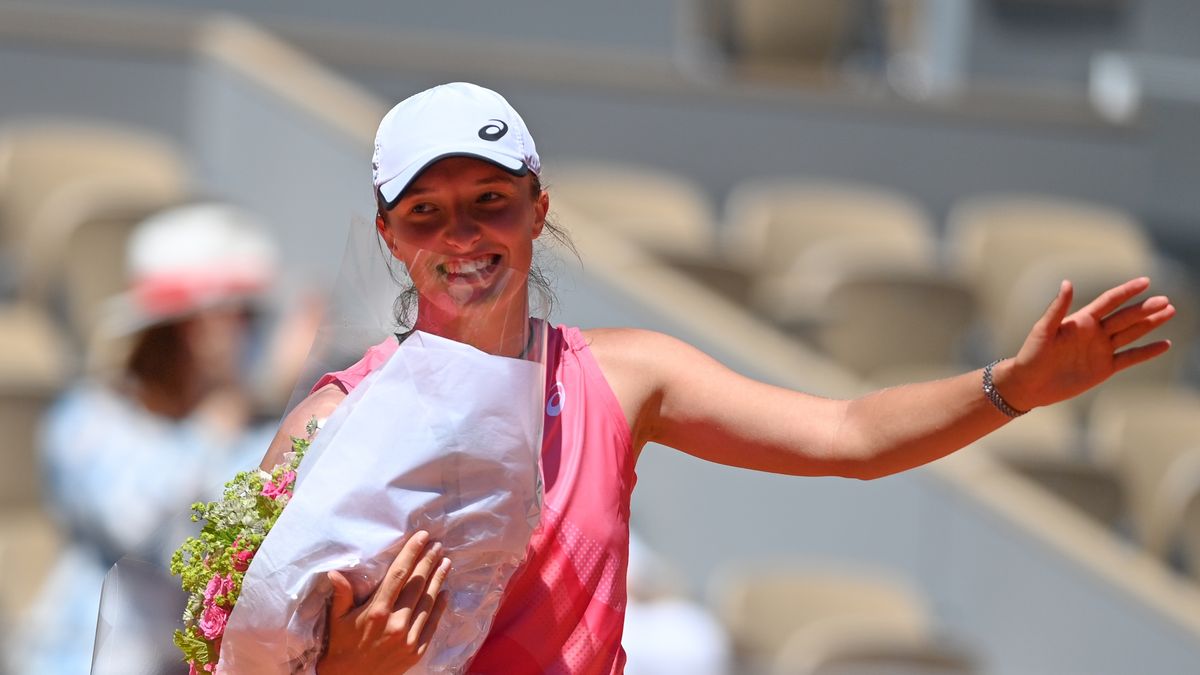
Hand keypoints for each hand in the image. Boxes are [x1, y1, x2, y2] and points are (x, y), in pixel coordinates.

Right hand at [317, 531, 450, 673]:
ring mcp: (409, 638)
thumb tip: (335, 572)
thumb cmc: (341, 647)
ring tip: (446, 562)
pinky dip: (440, 606)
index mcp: (376, 611)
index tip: (422, 537)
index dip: (411, 553)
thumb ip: (342, 595)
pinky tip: (446, 592)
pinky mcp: (417, 651)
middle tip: (438, 545)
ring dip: (439, 579)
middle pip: (417, 584)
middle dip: (429, 561)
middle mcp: (395, 622)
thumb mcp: (337, 620)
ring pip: (428, 601)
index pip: (399, 574)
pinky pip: (433, 623)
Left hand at [996, 277, 1174, 410]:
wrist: (1029, 384)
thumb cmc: (1031, 354)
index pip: (1109, 301)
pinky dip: (1147, 352)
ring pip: (1131, 334)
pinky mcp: (1104, 368)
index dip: (1126, 291)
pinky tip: (1164, 344)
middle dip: (1145, 309)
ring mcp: (1101, 350)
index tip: (1146, 281)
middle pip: (1125, 317)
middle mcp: (1095, 333)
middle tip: (1166, 301)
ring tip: (1169, 312)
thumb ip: (1057, 308)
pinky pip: (1130, 358)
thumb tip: (1067, 283)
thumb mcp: (1043, 330)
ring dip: (1150, 324)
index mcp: (1082, 320)